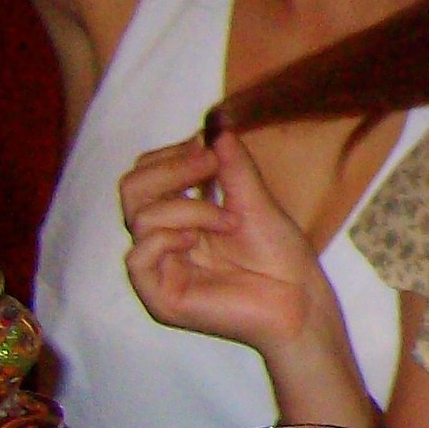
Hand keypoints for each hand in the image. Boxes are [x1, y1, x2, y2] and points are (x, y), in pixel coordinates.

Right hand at [122, 130, 333, 358]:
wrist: (298, 297)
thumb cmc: (279, 254)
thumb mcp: (254, 200)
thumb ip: (232, 168)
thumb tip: (215, 130)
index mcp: (177, 218)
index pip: (145, 176)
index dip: (169, 155)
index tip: (206, 145)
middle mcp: (161, 241)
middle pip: (130, 190)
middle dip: (170, 169)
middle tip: (210, 165)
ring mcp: (157, 269)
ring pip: (138, 217)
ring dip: (188, 207)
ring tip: (227, 219)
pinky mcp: (159, 296)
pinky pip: (137, 255)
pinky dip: (168, 236)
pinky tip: (197, 240)